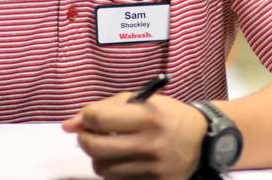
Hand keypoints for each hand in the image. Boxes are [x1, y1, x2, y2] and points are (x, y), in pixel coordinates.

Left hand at [62, 93, 207, 179]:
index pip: (98, 119)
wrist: (203, 141)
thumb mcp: (140, 101)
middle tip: (89, 134)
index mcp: (147, 116)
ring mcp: (152, 168)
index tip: (88, 118)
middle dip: (85, 139)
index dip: (86, 118)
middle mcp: (150, 144)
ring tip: (108, 148)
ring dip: (98, 157)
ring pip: (102, 168)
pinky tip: (122, 160)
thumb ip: (104, 108)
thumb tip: (68, 125)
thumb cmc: (166, 115)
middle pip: (95, 147)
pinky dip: (113, 170)